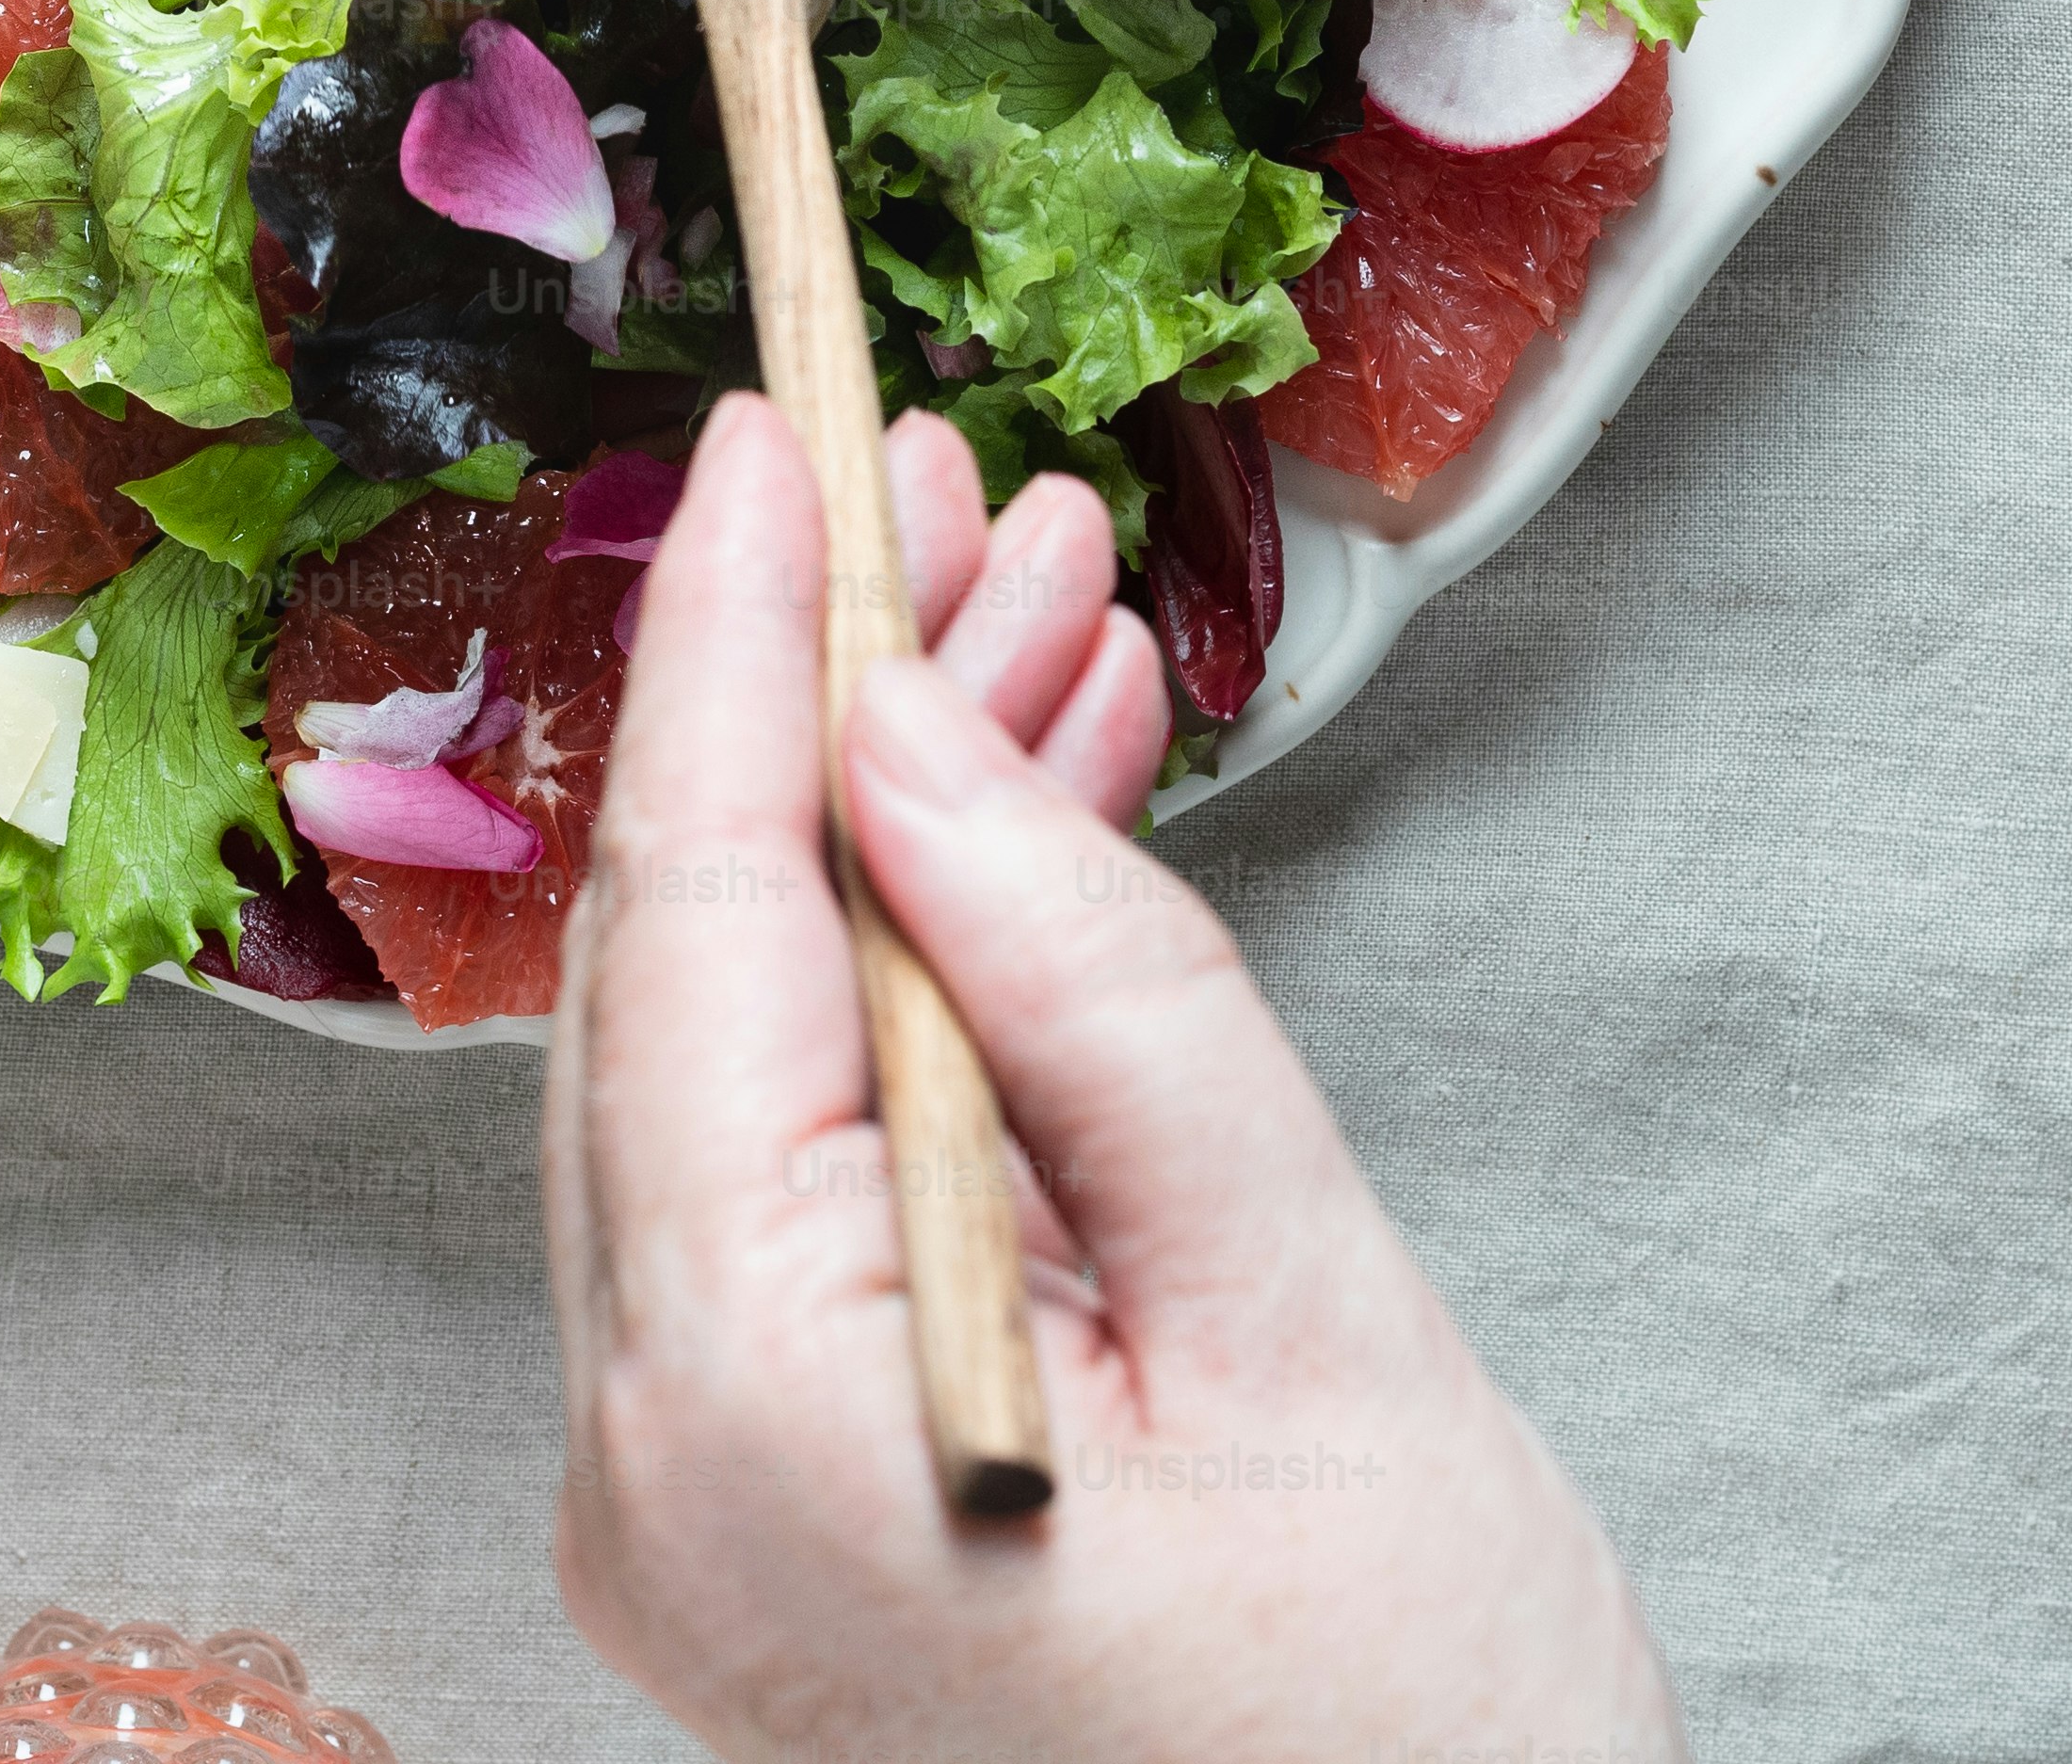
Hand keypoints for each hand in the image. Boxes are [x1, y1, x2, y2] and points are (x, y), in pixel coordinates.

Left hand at [546, 393, 1680, 1763]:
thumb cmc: (1413, 1757)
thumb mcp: (1306, 1320)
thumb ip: (1099, 998)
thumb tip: (919, 742)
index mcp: (750, 1402)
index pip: (704, 916)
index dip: (739, 645)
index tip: (772, 439)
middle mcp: (658, 1459)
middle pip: (701, 967)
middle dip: (831, 706)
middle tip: (949, 488)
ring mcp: (697, 1499)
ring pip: (751, 1053)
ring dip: (892, 834)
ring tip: (1030, 615)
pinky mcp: (774, 1505)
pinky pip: (803, 1173)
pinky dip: (919, 999)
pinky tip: (1031, 828)